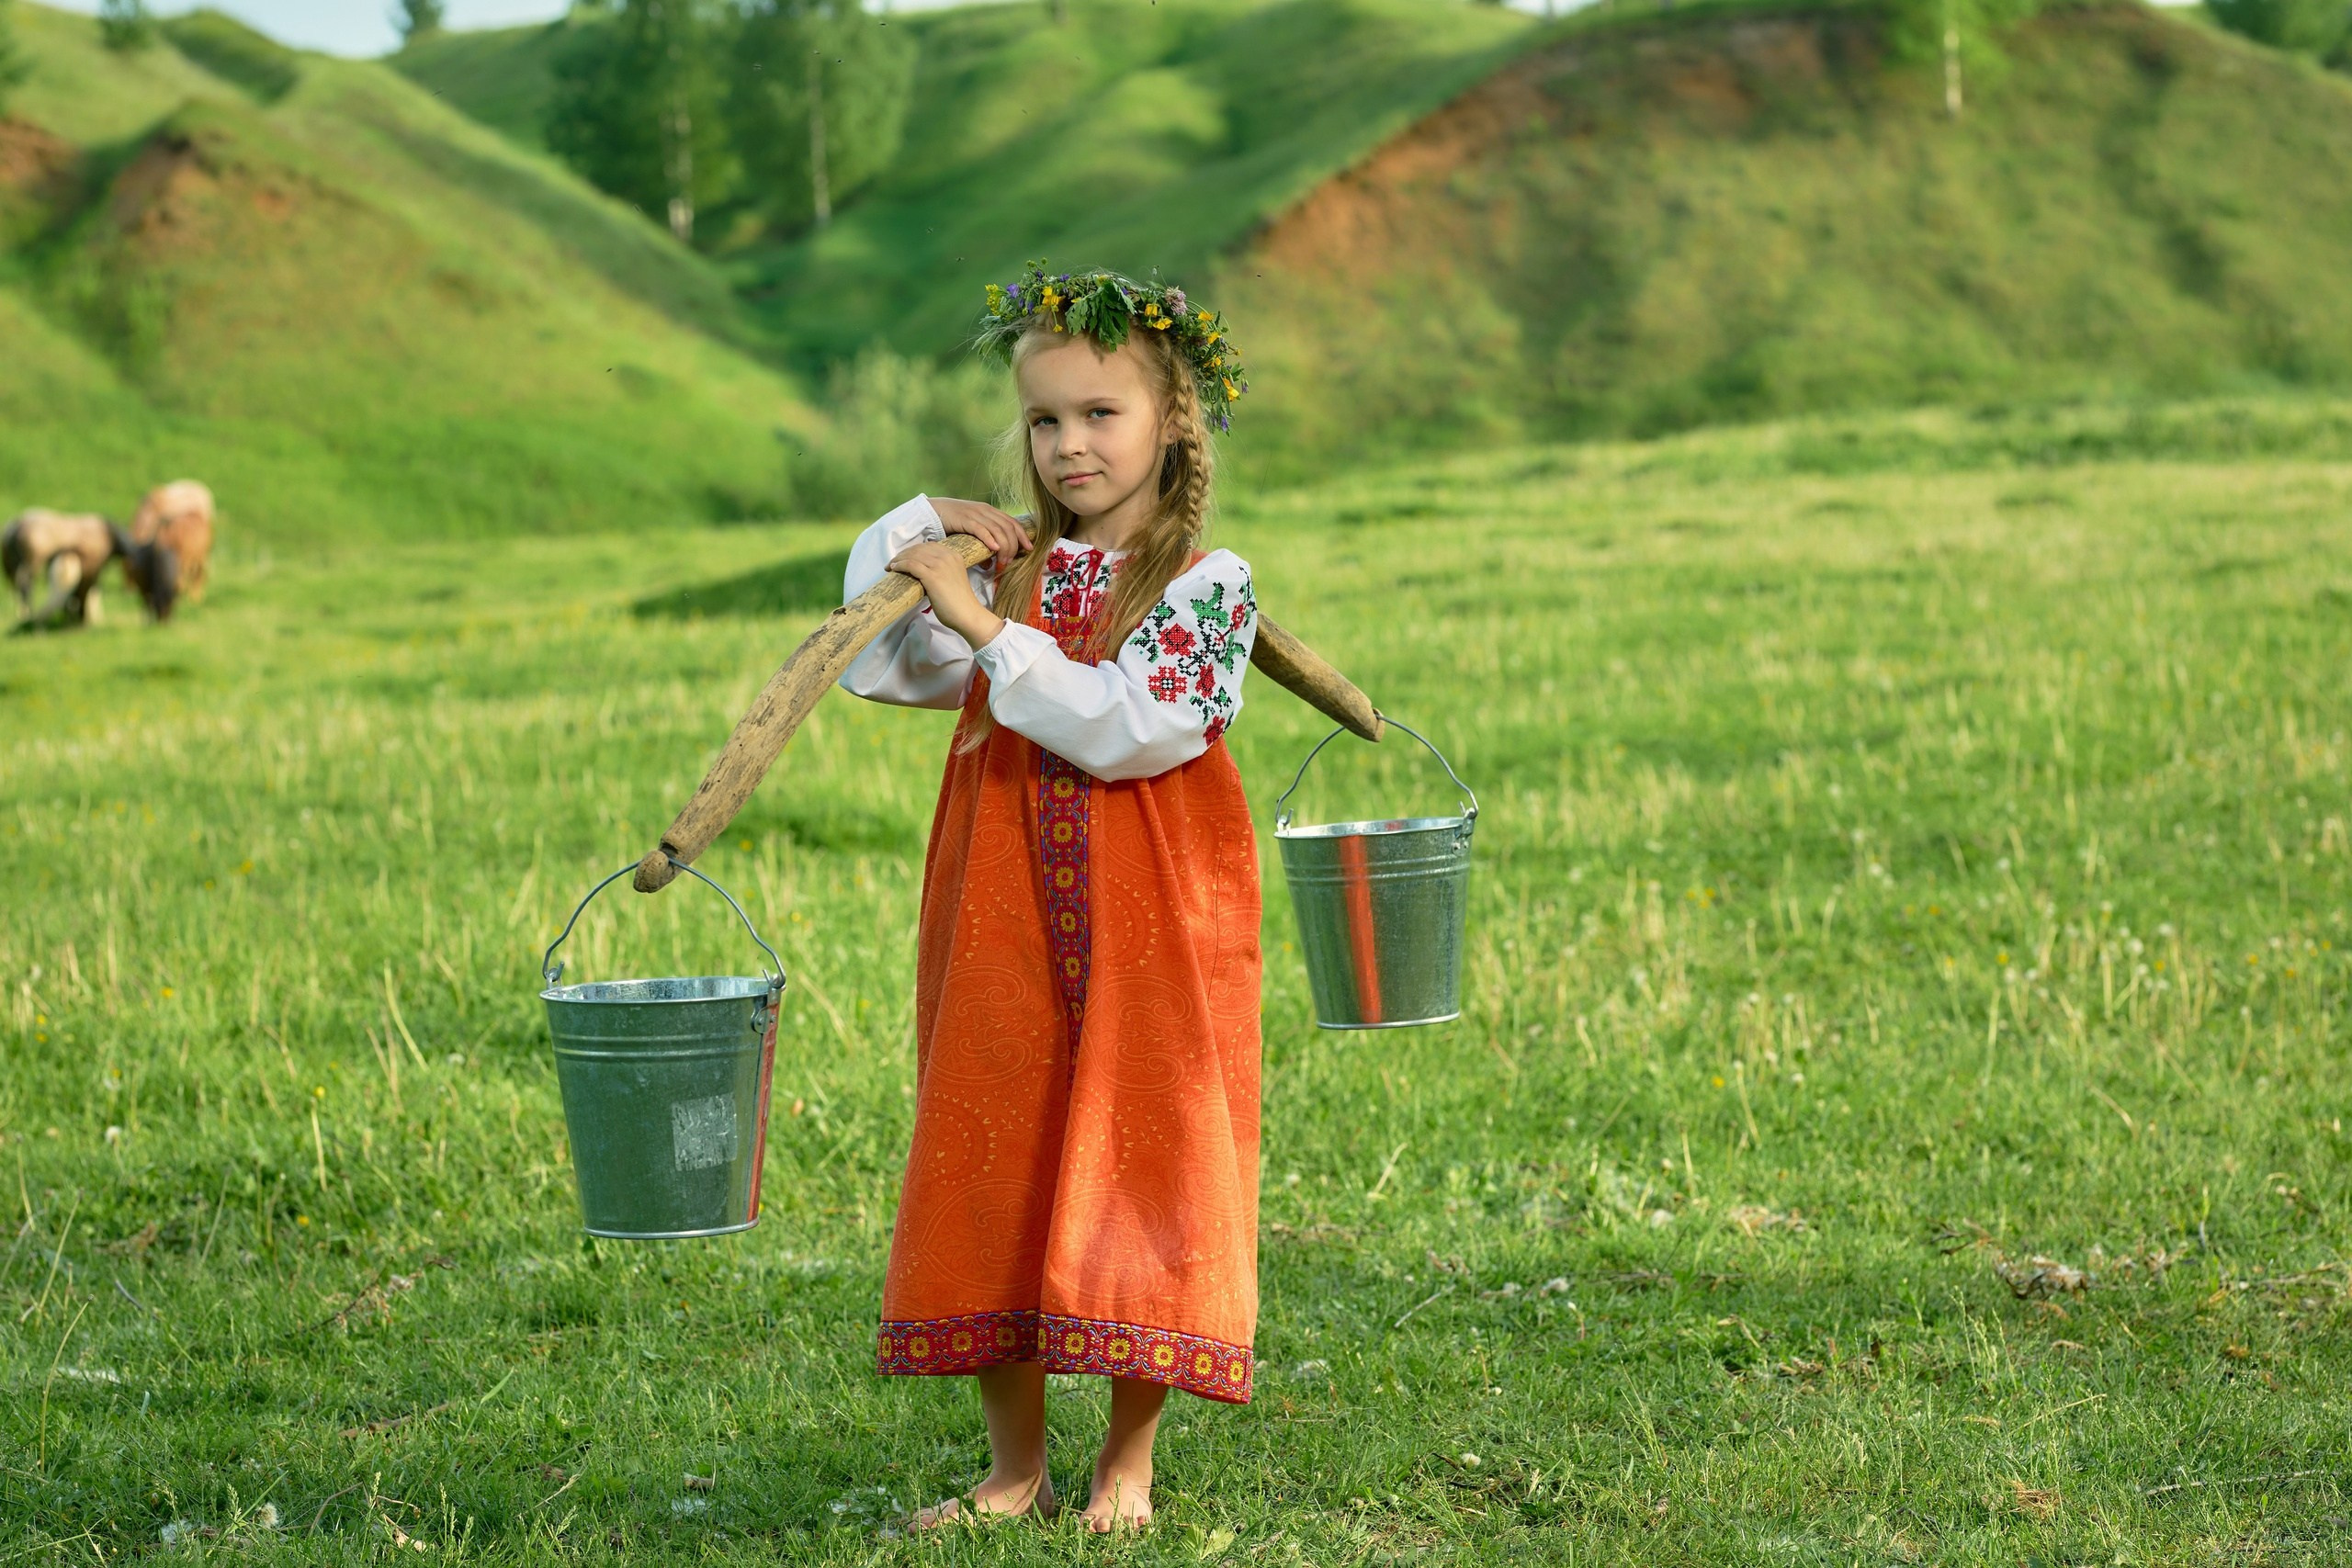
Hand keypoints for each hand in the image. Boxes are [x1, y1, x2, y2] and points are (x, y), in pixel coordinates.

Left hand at [888, 540, 1004, 649]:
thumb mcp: (953, 578)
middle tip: (893, 562)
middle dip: (904, 553)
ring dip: (899, 559)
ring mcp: (940, 565)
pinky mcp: (932, 576)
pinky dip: (900, 565)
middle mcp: (947, 556)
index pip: (929, 546)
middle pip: (919, 548)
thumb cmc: (960, 602)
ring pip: (913, 555)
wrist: (967, 615)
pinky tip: (893, 568)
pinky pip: (911, 565)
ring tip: (890, 565)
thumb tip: (923, 570)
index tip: (905, 557)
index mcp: (954, 555)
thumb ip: (942, 570)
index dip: (914, 550)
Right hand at [929, 497, 1030, 568]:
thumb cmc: (953, 524)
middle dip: (1013, 546)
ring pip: (998, 529)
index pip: (1013, 523)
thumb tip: (990, 564)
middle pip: (1008, 528)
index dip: (1023, 536)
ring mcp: (976, 514)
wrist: (933, 511)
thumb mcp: (972, 533)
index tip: (1029, 549)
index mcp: (990, 512)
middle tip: (1010, 562)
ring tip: (1003, 562)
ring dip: (1003, 547)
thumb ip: (983, 546)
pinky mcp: (965, 519)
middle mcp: (986, 511)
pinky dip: (989, 538)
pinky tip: (994, 548)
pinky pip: (981, 529)